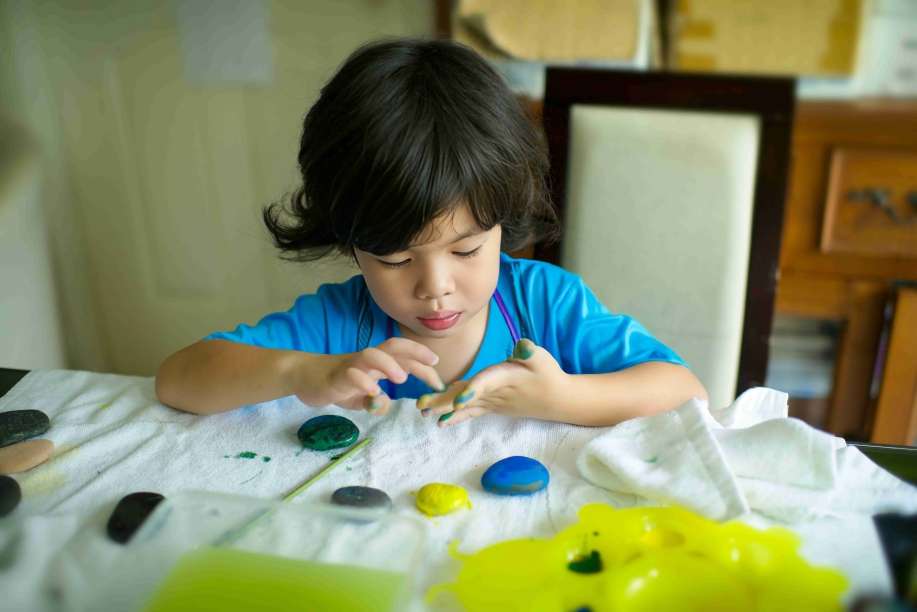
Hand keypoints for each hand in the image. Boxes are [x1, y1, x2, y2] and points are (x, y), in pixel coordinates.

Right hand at [291, 338, 445, 415]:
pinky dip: (362, 382)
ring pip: (372, 355)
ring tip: (401, 380)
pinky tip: (373, 393)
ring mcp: (351, 365)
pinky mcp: (335, 376)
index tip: (440, 381)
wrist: (303, 376)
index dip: (424, 366)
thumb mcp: (360, 398)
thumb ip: (374, 403)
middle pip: (392, 346)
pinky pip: (350, 374)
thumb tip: (384, 404)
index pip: (404, 358)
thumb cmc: (337, 384)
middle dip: (415, 351)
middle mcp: (366, 360)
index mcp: (377, 363)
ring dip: (389, 364)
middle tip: (432, 364)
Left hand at [416, 339, 569, 427]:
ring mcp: (491, 402)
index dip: (472, 391)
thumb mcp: (542, 359)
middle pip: (465, 396)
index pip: (486, 383)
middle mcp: (494, 392)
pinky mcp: (491, 406)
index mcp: (504, 377)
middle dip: (443, 401)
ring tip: (423, 413)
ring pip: (464, 405)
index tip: (457, 401)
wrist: (556, 399)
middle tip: (422, 406)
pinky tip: (439, 423)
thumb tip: (522, 346)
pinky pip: (470, 412)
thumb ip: (530, 352)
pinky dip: (455, 417)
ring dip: (443, 408)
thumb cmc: (548, 375)